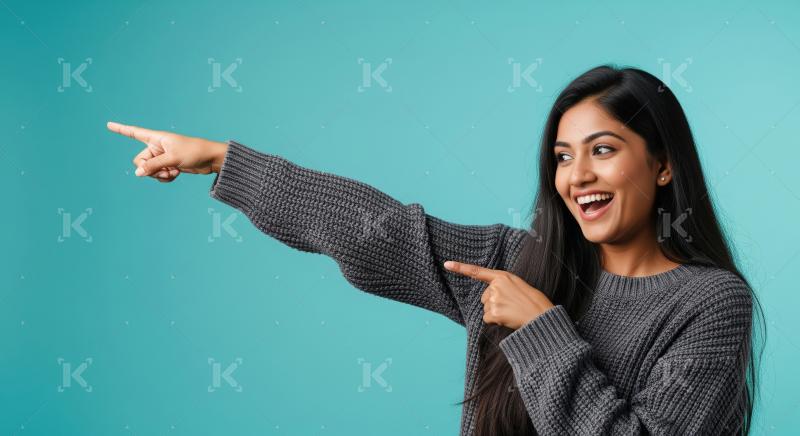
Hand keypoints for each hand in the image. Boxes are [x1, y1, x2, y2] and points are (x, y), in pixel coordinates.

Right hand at [106, 121, 228, 182]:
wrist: (210, 159)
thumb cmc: (194, 152)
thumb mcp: (172, 159)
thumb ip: (153, 166)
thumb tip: (137, 173)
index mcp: (156, 138)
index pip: (134, 133)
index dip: (121, 129)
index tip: (108, 124)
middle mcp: (157, 147)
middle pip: (140, 160)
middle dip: (148, 169)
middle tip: (164, 170)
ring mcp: (162, 157)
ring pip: (148, 170)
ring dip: (158, 175)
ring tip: (173, 172)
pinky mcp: (169, 166)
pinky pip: (158, 175)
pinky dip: (164, 178)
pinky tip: (175, 175)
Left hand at [443, 260, 555, 329]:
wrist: (541, 315)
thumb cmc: (532, 301)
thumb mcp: (517, 285)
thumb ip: (502, 286)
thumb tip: (489, 298)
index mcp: (502, 276)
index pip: (477, 271)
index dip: (460, 267)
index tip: (447, 264)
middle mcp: (496, 286)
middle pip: (484, 298)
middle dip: (494, 304)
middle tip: (511, 306)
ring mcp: (494, 299)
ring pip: (486, 309)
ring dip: (496, 313)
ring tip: (512, 312)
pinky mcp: (494, 313)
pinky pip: (487, 319)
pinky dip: (495, 322)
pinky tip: (508, 319)